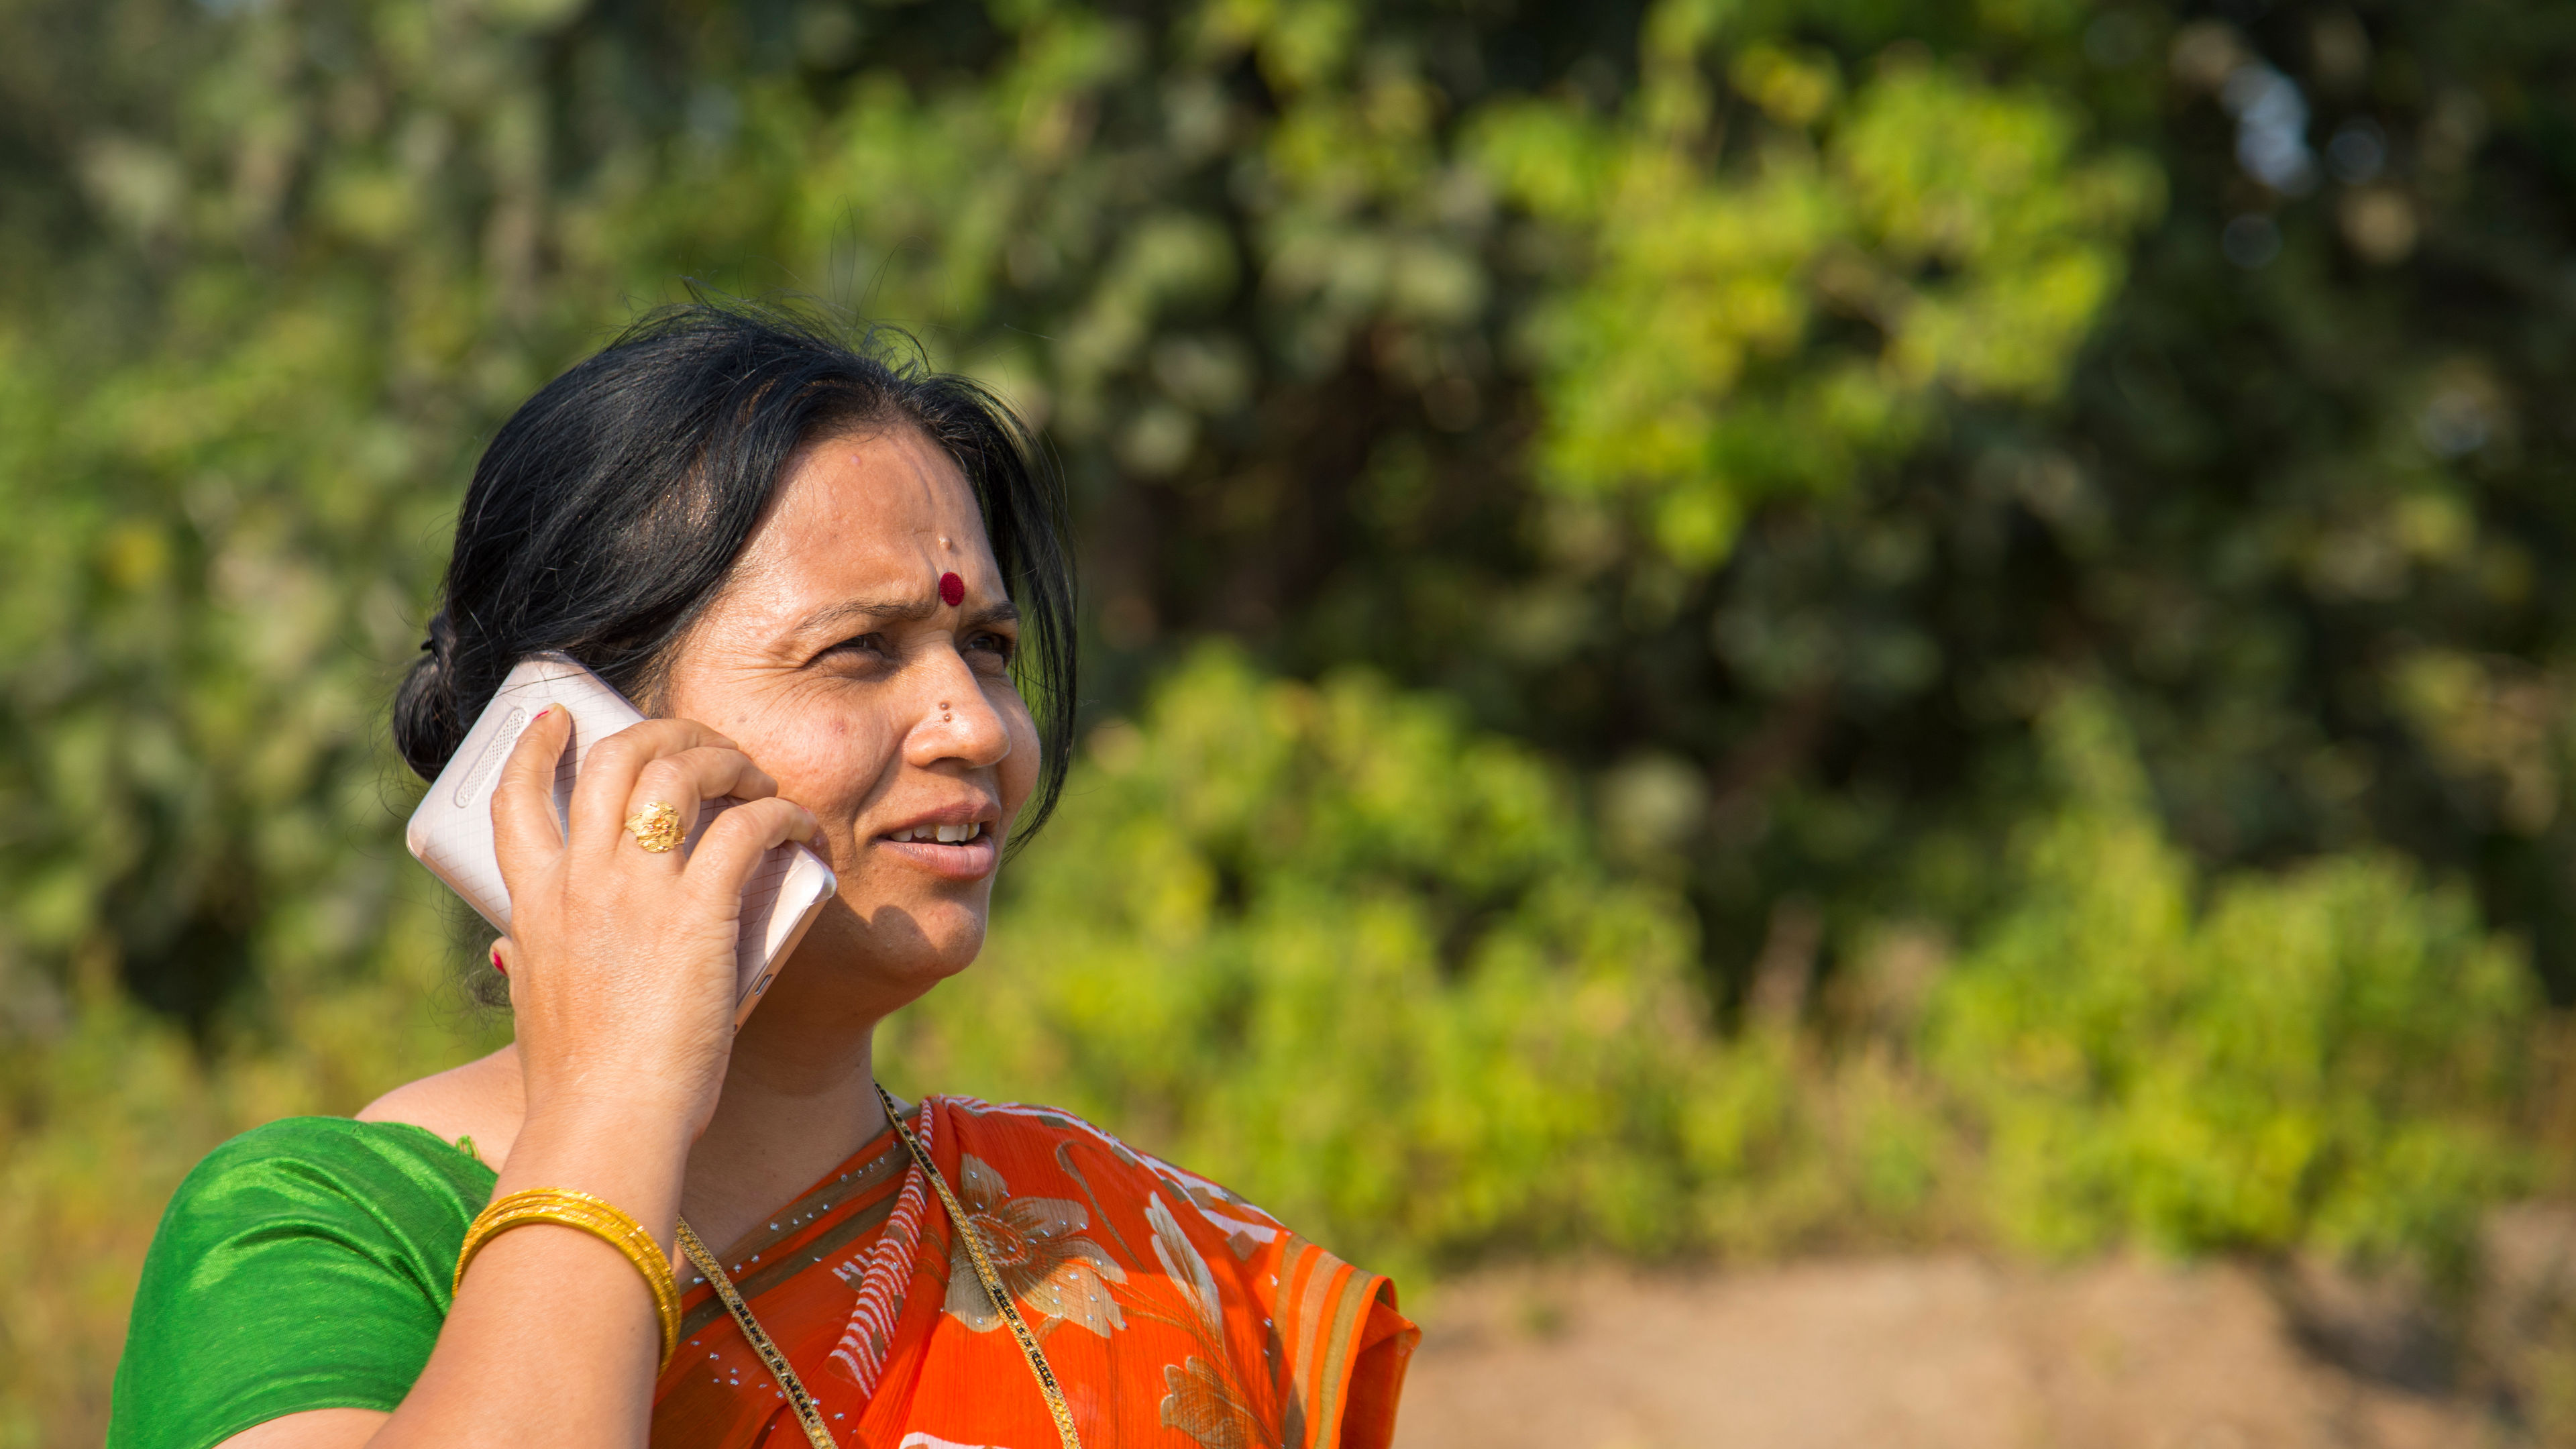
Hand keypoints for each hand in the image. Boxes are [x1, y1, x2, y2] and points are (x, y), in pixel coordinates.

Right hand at [489, 707, 817, 1142]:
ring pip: (679, 772)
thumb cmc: (578, 1085)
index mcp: (534, 903)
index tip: (561, 717)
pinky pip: (747, 828)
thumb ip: (526, 967)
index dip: (536, 745)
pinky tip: (799, 826)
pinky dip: (780, 814)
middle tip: (698, 743)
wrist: (606, 1124)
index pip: (518, 797)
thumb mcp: (533, 1008)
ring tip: (754, 778)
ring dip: (725, 759)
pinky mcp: (698, 911)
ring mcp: (637, 891)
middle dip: (661, 732)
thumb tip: (510, 950)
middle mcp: (580, 881)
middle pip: (613, 758)